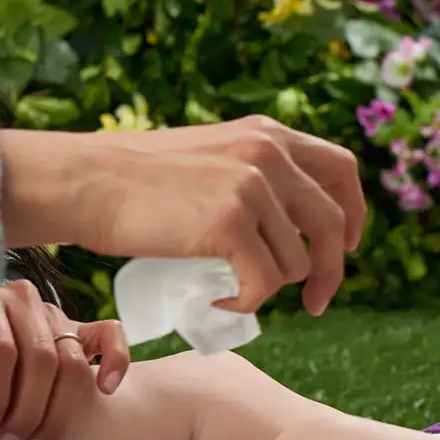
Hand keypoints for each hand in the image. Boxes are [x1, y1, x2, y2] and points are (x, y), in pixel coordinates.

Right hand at [0, 116, 368, 315]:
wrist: (86, 182)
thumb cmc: (137, 182)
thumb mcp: (212, 158)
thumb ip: (254, 176)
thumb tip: (290, 226)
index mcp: (268, 134)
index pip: (341, 170)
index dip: (354, 214)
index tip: (346, 246)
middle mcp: (268, 154)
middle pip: (333, 224)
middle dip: (332, 271)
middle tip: (316, 302)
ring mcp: (251, 187)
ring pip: (295, 263)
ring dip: (269, 288)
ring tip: (232, 291)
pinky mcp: (229, 223)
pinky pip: (263, 285)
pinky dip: (245, 305)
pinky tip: (219, 304)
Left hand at [0, 281, 129, 439]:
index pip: (0, 351)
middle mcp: (20, 300)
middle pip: (40, 359)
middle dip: (26, 412)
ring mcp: (52, 312)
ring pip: (72, 359)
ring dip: (59, 411)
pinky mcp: (77, 325)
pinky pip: (109, 333)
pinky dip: (115, 360)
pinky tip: (104, 390)